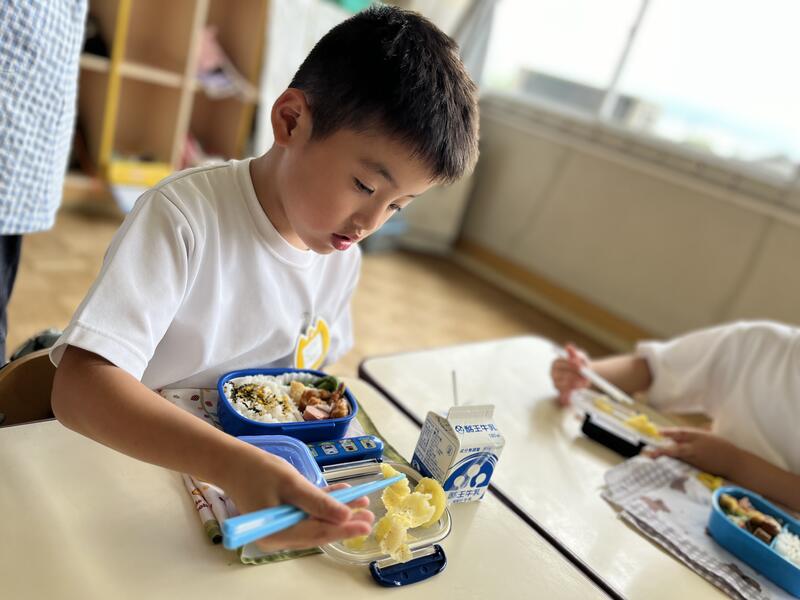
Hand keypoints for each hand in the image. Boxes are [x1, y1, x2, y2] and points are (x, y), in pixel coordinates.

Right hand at [221, 448, 373, 551]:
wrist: (231, 462)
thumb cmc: (258, 470)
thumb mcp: (291, 484)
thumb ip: (317, 502)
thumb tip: (345, 516)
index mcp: (277, 533)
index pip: (318, 534)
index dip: (344, 529)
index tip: (366, 525)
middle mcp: (278, 537)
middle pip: (318, 532)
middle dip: (345, 523)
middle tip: (370, 516)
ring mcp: (279, 528)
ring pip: (315, 523)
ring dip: (337, 513)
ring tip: (361, 503)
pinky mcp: (281, 517)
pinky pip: (306, 514)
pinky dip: (323, 505)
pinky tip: (342, 495)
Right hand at [550, 343, 589, 405]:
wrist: (585, 376)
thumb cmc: (581, 364)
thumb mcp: (580, 356)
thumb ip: (575, 353)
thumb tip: (568, 346)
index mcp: (556, 362)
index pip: (561, 364)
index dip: (571, 365)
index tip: (580, 366)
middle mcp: (553, 373)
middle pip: (562, 374)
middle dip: (575, 375)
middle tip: (585, 375)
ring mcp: (555, 383)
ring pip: (564, 384)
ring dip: (576, 382)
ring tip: (585, 381)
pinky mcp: (560, 392)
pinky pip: (565, 392)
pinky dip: (574, 389)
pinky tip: (580, 386)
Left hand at [644, 428, 742, 476]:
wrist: (735, 462)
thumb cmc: (721, 447)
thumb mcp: (708, 436)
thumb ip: (694, 436)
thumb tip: (679, 434)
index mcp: (700, 436)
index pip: (682, 433)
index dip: (670, 432)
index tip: (658, 432)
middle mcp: (697, 447)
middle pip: (677, 447)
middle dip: (663, 449)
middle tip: (650, 450)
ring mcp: (697, 458)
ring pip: (678, 457)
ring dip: (665, 456)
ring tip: (652, 456)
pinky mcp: (698, 467)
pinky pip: (684, 463)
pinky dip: (674, 462)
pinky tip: (664, 463)